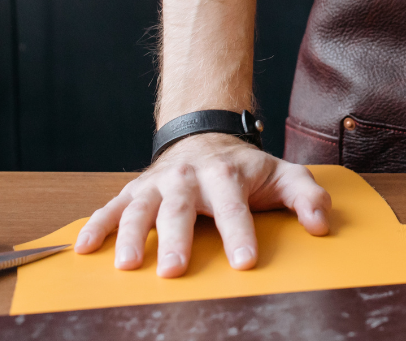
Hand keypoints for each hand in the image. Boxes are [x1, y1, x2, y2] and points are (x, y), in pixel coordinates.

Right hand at [74, 133, 331, 276]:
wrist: (205, 136)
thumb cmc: (245, 167)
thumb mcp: (283, 174)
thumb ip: (306, 197)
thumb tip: (321, 225)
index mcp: (226, 175)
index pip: (234, 207)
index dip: (239, 234)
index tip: (244, 261)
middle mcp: (188, 179)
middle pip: (181, 209)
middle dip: (177, 239)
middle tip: (174, 270)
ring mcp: (158, 185)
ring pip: (141, 208)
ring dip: (131, 235)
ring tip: (127, 265)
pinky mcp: (135, 191)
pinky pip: (111, 208)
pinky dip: (96, 226)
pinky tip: (84, 248)